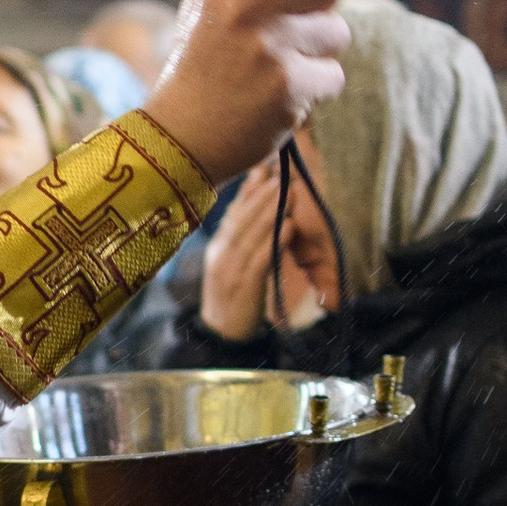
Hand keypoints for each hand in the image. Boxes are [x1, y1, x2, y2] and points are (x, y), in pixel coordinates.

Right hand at [150, 0, 347, 186]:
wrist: (179, 136)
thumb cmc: (198, 64)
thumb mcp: (207, 5)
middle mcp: (246, 8)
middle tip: (309, 15)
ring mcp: (270, 49)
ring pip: (336, 31)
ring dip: (319, 50)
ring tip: (282, 65)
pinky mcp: (290, 88)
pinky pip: (333, 75)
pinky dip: (315, 88)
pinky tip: (282, 95)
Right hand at [199, 152, 341, 339]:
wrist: (222, 337)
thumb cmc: (232, 298)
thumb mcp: (231, 266)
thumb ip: (241, 240)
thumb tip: (258, 213)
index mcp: (218, 248)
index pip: (233, 213)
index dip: (247, 190)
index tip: (262, 168)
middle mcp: (222, 255)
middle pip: (241, 219)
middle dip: (260, 194)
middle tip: (278, 172)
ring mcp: (231, 270)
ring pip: (251, 234)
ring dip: (269, 210)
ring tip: (285, 190)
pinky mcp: (245, 286)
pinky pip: (261, 258)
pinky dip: (274, 240)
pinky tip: (288, 225)